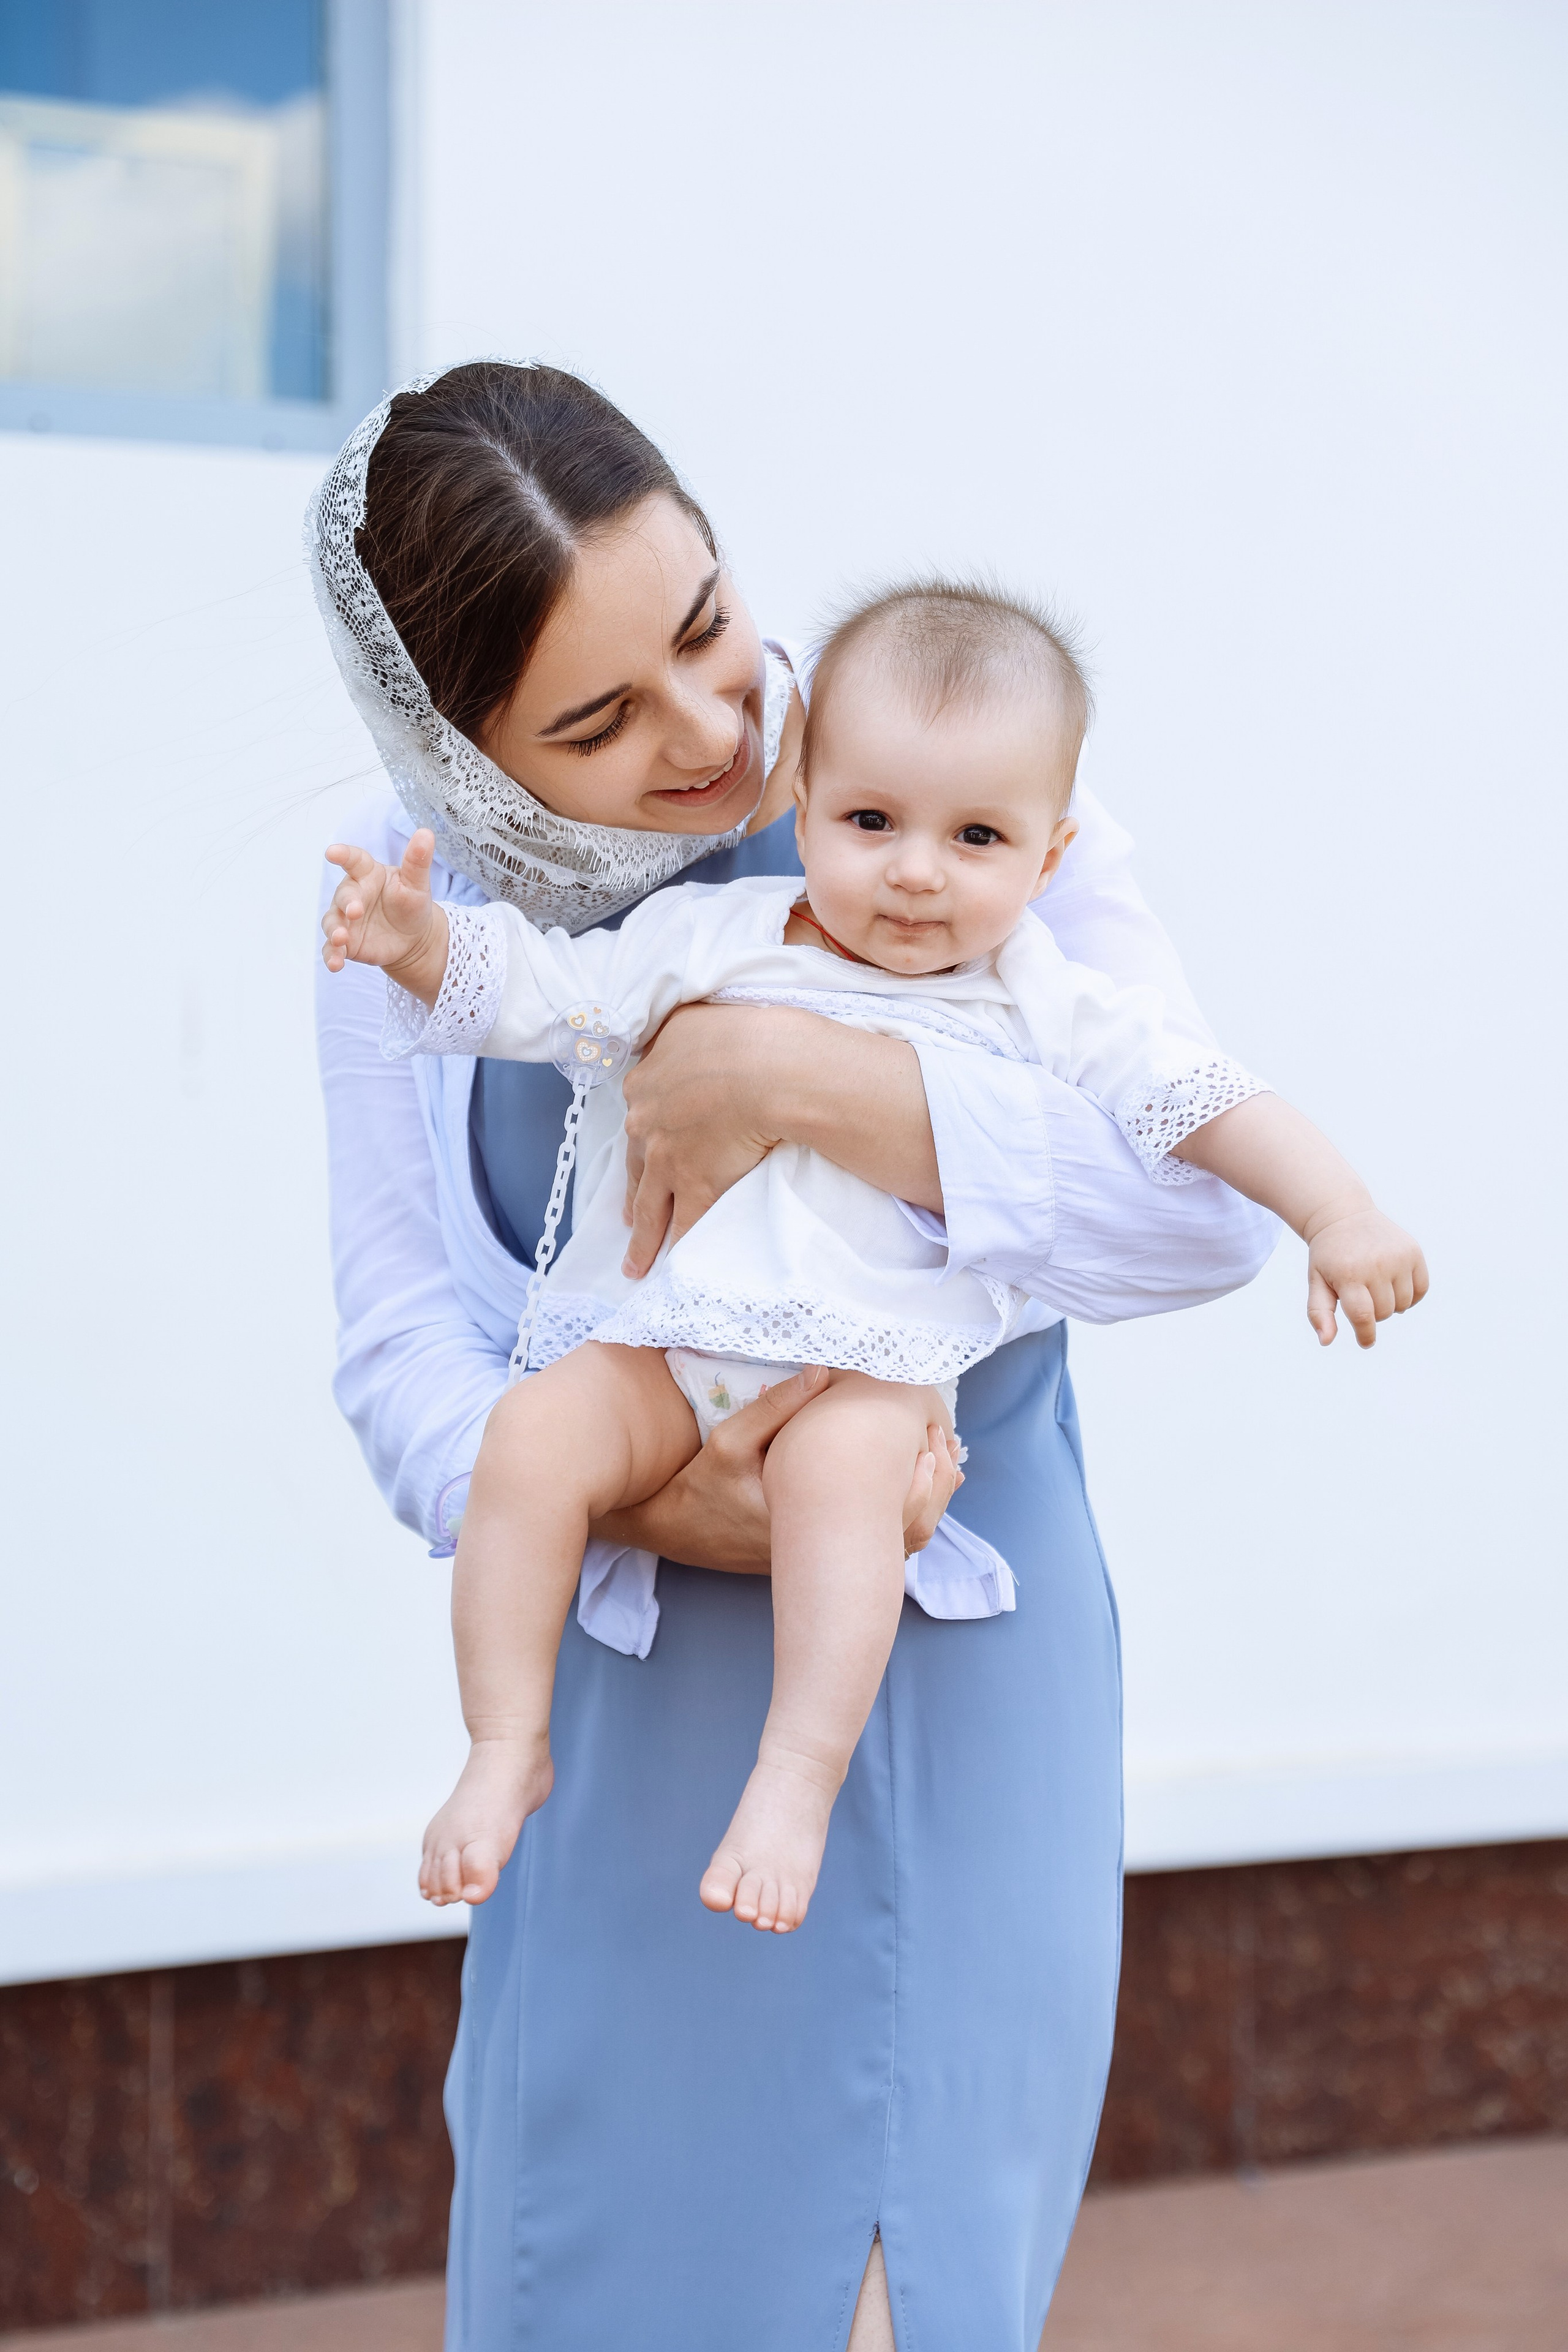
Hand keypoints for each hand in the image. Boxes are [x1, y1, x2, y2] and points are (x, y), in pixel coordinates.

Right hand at [322, 828, 448, 1004]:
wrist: (412, 938)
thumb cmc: (411, 903)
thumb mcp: (417, 884)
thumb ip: (417, 861)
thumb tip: (426, 833)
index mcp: (367, 874)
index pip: (353, 860)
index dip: (343, 855)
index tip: (332, 852)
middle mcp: (352, 894)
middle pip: (344, 895)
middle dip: (347, 903)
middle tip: (355, 911)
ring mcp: (345, 920)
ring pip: (332, 923)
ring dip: (334, 931)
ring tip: (341, 939)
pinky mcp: (345, 943)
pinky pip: (332, 949)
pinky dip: (331, 956)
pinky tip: (336, 964)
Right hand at [592, 1367, 962, 1569]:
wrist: (672, 1529)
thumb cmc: (699, 1486)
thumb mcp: (729, 1440)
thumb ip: (776, 1407)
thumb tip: (824, 1370)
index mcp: (807, 1519)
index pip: (878, 1502)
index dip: (916, 1475)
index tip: (934, 1438)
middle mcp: (819, 1546)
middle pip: (898, 1529)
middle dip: (931, 1491)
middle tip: (952, 1451)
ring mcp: (817, 1557)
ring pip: (888, 1542)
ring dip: (919, 1505)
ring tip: (945, 1467)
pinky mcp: (812, 1556)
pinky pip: (869, 1544)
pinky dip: (895, 1516)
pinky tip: (909, 1487)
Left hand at [619, 1000, 940, 1276]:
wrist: (764, 1066)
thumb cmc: (738, 1033)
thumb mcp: (695, 1018)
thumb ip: (680, 1032)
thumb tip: (681, 1032)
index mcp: (646, 1083)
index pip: (640, 1115)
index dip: (642, 1135)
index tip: (643, 1149)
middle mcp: (647, 1124)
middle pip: (637, 1167)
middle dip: (631, 1196)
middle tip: (627, 1219)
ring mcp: (668, 1160)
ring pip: (649, 1206)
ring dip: (642, 1239)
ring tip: (635, 1264)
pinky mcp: (696, 1187)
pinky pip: (683, 1225)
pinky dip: (678, 1247)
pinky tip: (675, 1266)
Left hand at [1304, 1207, 1428, 1347]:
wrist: (1344, 1216)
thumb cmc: (1328, 1256)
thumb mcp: (1316, 1281)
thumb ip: (1319, 1313)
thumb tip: (1326, 1341)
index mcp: (1349, 1274)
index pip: (1364, 1317)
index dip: (1366, 1335)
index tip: (1365, 1342)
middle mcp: (1376, 1264)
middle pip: (1384, 1313)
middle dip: (1372, 1312)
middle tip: (1361, 1294)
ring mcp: (1398, 1257)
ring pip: (1403, 1304)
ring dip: (1391, 1304)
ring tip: (1376, 1286)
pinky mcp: (1413, 1251)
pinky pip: (1421, 1289)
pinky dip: (1411, 1295)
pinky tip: (1395, 1284)